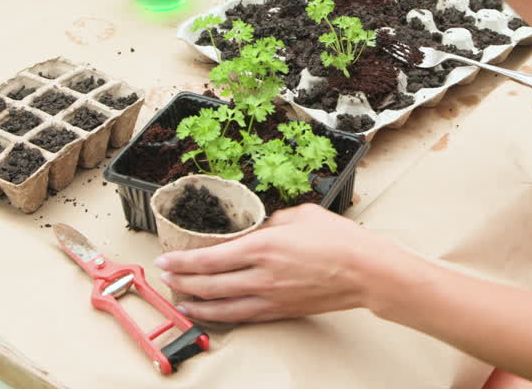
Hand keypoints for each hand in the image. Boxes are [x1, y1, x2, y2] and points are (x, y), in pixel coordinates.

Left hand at [155, 203, 404, 322]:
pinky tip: (211, 312)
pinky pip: (243, 317)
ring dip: (196, 303)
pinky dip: (221, 316)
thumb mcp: (301, 215)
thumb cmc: (339, 240)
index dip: (183, 260)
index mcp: (265, 246)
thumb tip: (259, 227)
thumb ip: (273, 220)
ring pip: (222, 306)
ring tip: (180, 299)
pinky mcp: (281, 311)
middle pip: (210, 283)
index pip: (211, 257)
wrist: (366, 272)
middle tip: (165, 277)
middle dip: (182, 280)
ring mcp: (271, 297)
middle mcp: (262, 275)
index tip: (166, 258)